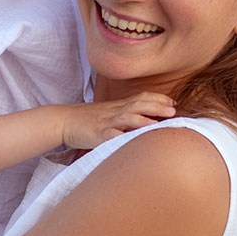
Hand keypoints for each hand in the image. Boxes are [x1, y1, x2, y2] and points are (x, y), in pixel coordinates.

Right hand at [61, 93, 175, 150]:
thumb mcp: (109, 114)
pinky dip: (122, 136)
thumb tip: (145, 122)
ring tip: (159, 122)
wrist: (63, 120)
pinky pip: (111, 134)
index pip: (141, 97)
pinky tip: (132, 139)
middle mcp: (115, 111)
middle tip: (173, 110)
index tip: (173, 102)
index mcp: (118, 106)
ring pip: (127, 116)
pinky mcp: (97, 133)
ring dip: (144, 118)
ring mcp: (106, 122)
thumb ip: (126, 117)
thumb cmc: (87, 120)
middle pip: (138, 103)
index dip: (158, 98)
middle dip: (157, 105)